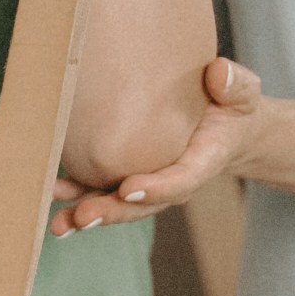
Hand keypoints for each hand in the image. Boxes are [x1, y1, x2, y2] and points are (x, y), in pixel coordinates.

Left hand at [49, 57, 261, 234]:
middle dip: (110, 212)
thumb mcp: (242, 93)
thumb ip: (234, 84)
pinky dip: (77, 198)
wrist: (224, 128)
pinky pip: (102, 190)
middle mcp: (171, 179)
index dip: (156, 188)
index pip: (181, 181)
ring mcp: (148, 180)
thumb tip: (218, 72)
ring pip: (117, 204)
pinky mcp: (127, 173)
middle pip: (141, 204)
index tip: (128, 188)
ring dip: (86, 213)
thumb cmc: (231, 107)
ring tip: (59, 222)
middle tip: (82, 216)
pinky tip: (52, 197)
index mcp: (202, 162)